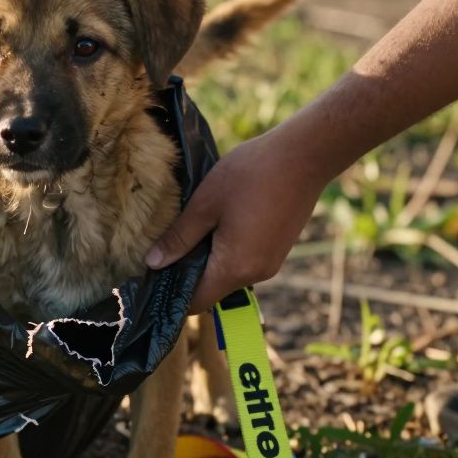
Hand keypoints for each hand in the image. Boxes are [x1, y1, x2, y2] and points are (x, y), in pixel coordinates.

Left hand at [145, 129, 328, 313]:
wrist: (305, 156)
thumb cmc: (251, 174)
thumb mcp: (205, 203)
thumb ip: (179, 237)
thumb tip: (153, 264)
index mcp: (234, 267)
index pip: (197, 302)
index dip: (172, 293)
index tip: (153, 274)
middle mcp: (255, 274)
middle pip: (212, 289)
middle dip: (188, 272)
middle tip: (167, 244)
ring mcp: (270, 263)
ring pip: (228, 274)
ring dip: (208, 258)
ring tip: (192, 228)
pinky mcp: (278, 251)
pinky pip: (244, 261)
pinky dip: (227, 251)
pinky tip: (218, 223)